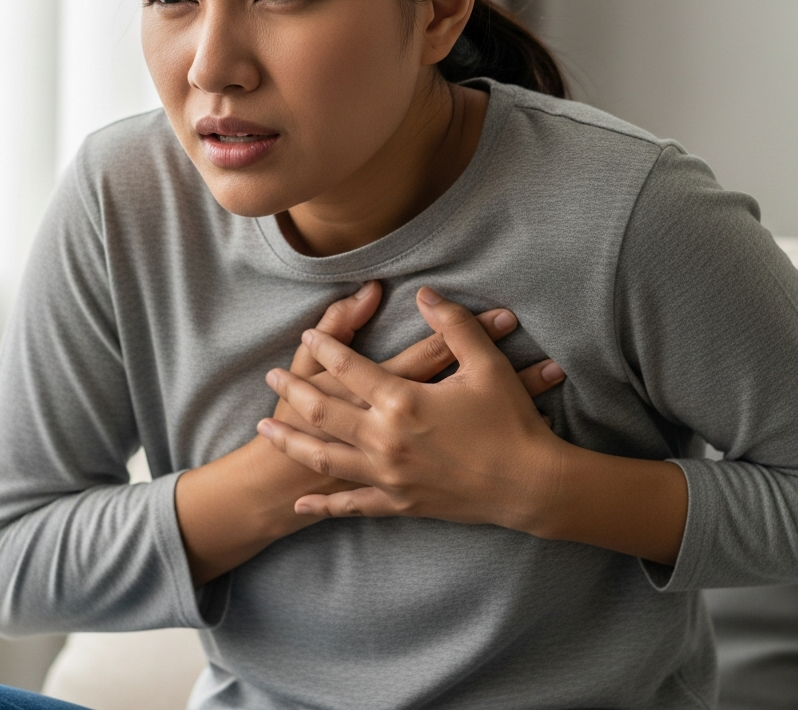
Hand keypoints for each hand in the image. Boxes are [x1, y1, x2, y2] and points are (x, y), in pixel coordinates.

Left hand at [257, 287, 568, 525]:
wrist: (531, 486)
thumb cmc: (510, 422)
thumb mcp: (486, 364)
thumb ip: (453, 324)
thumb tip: (425, 293)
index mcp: (403, 400)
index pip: (349, 367)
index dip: (326, 347)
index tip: (308, 334)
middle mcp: (385, 439)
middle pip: (323, 411)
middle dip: (294, 391)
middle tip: (271, 377)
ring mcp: (388, 475)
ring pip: (325, 457)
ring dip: (292, 441)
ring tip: (265, 430)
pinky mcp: (399, 503)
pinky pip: (352, 504)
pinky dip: (324, 504)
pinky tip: (301, 502)